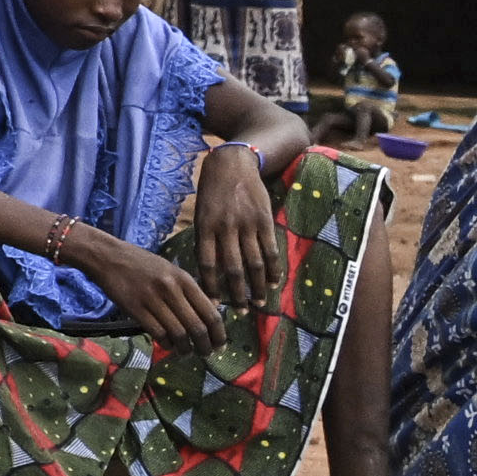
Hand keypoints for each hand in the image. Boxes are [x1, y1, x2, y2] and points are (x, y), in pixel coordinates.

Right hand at [86, 240, 221, 345]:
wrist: (107, 256)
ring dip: (185, 349)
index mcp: (184, 279)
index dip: (218, 334)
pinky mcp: (134, 308)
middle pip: (197, 327)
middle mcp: (171, 289)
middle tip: (205, 354)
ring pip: (178, 333)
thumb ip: (189, 291)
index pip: (210, 313)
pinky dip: (166, 344)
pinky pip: (158, 333)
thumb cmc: (141, 264)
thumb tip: (210, 314)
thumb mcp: (170, 271)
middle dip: (204, 346)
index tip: (219, 345)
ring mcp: (152, 298)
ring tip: (185, 353)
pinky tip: (167, 345)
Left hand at [179, 150, 282, 311]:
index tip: (213, 305)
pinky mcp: (264, 220)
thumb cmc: (212, 192)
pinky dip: (273, 269)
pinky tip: (274, 283)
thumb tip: (208, 271)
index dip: (210, 286)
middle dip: (237, 293)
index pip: (206, 264)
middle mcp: (225, 227)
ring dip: (258, 286)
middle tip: (241, 312)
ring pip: (253, 263)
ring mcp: (246, 224)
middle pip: (232, 269)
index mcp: (205, 227)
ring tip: (260, 303)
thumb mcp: (201, 213)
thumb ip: (206, 239)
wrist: (232, 163)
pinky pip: (270, 250)